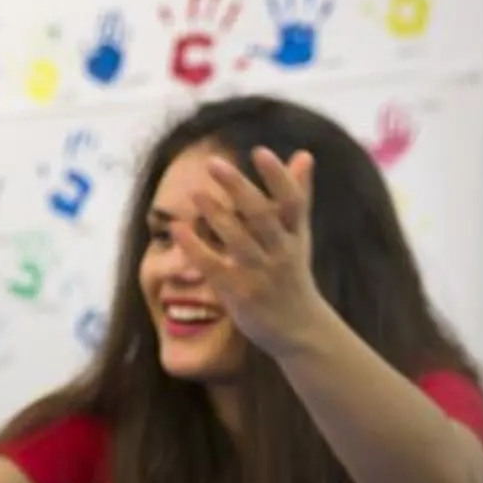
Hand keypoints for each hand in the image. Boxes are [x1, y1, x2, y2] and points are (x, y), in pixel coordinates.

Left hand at [173, 147, 329, 355]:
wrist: (300, 330)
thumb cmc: (294, 274)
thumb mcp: (299, 235)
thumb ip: (298, 195)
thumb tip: (304, 154)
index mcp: (295, 235)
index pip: (292, 202)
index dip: (278, 177)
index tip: (260, 152)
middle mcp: (281, 253)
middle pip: (261, 217)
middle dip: (239, 189)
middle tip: (214, 163)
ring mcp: (260, 274)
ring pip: (238, 241)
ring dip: (216, 215)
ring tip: (195, 191)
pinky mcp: (239, 293)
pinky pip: (214, 267)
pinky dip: (196, 248)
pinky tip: (178, 229)